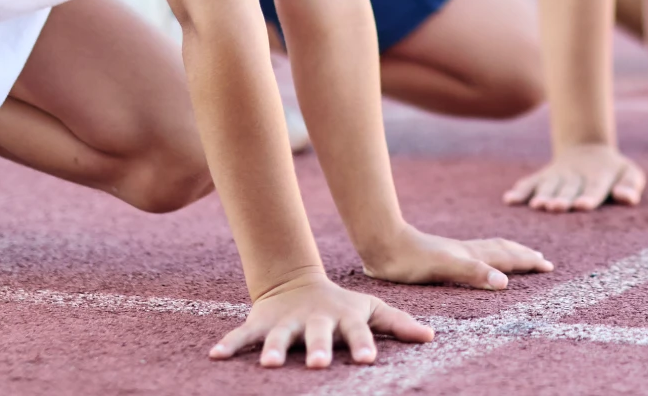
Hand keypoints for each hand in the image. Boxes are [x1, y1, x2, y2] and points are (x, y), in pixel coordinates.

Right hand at [209, 273, 432, 368]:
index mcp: (344, 320)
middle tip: (319, 364)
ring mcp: (286, 324)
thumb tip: (432, 337)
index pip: (358, 333)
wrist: (296, 283)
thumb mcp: (371, 309)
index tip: (368, 360)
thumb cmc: (342, 306)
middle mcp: (315, 322)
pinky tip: (215, 356)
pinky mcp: (260, 325)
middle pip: (318, 336)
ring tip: (270, 365)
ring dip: (274, 350)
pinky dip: (229, 345)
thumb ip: (399, 324)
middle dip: (318, 349)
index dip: (363, 345)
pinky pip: (242, 336)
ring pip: (279, 338)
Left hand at [360, 225, 553, 289]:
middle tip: (541, 260)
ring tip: (518, 254)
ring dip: (508, 253)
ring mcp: (454, 251)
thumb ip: (475, 272)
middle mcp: (466, 250)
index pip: (507, 257)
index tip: (547, 266)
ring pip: (489, 250)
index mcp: (471, 254)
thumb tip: (505, 282)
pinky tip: (478, 260)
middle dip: (523, 256)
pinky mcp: (442, 256)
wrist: (383, 244)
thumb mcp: (445, 268)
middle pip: (502, 250)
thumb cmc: (411, 260)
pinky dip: (487, 257)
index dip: (527, 262)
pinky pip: (475, 254)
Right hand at [503, 144, 644, 212]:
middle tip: (554, 207)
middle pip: (568, 189)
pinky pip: (530, 182)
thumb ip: (631, 185)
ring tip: (537, 205)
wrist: (588, 149)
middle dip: (561, 198)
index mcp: (599, 177)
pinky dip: (520, 191)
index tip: (582, 206)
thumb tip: (627, 198)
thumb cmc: (613, 171)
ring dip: (541, 195)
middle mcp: (575, 176)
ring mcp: (557, 176)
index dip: (588, 197)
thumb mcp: (629, 173)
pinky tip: (510, 200)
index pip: (594, 188)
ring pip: (548, 186)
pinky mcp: (542, 177)